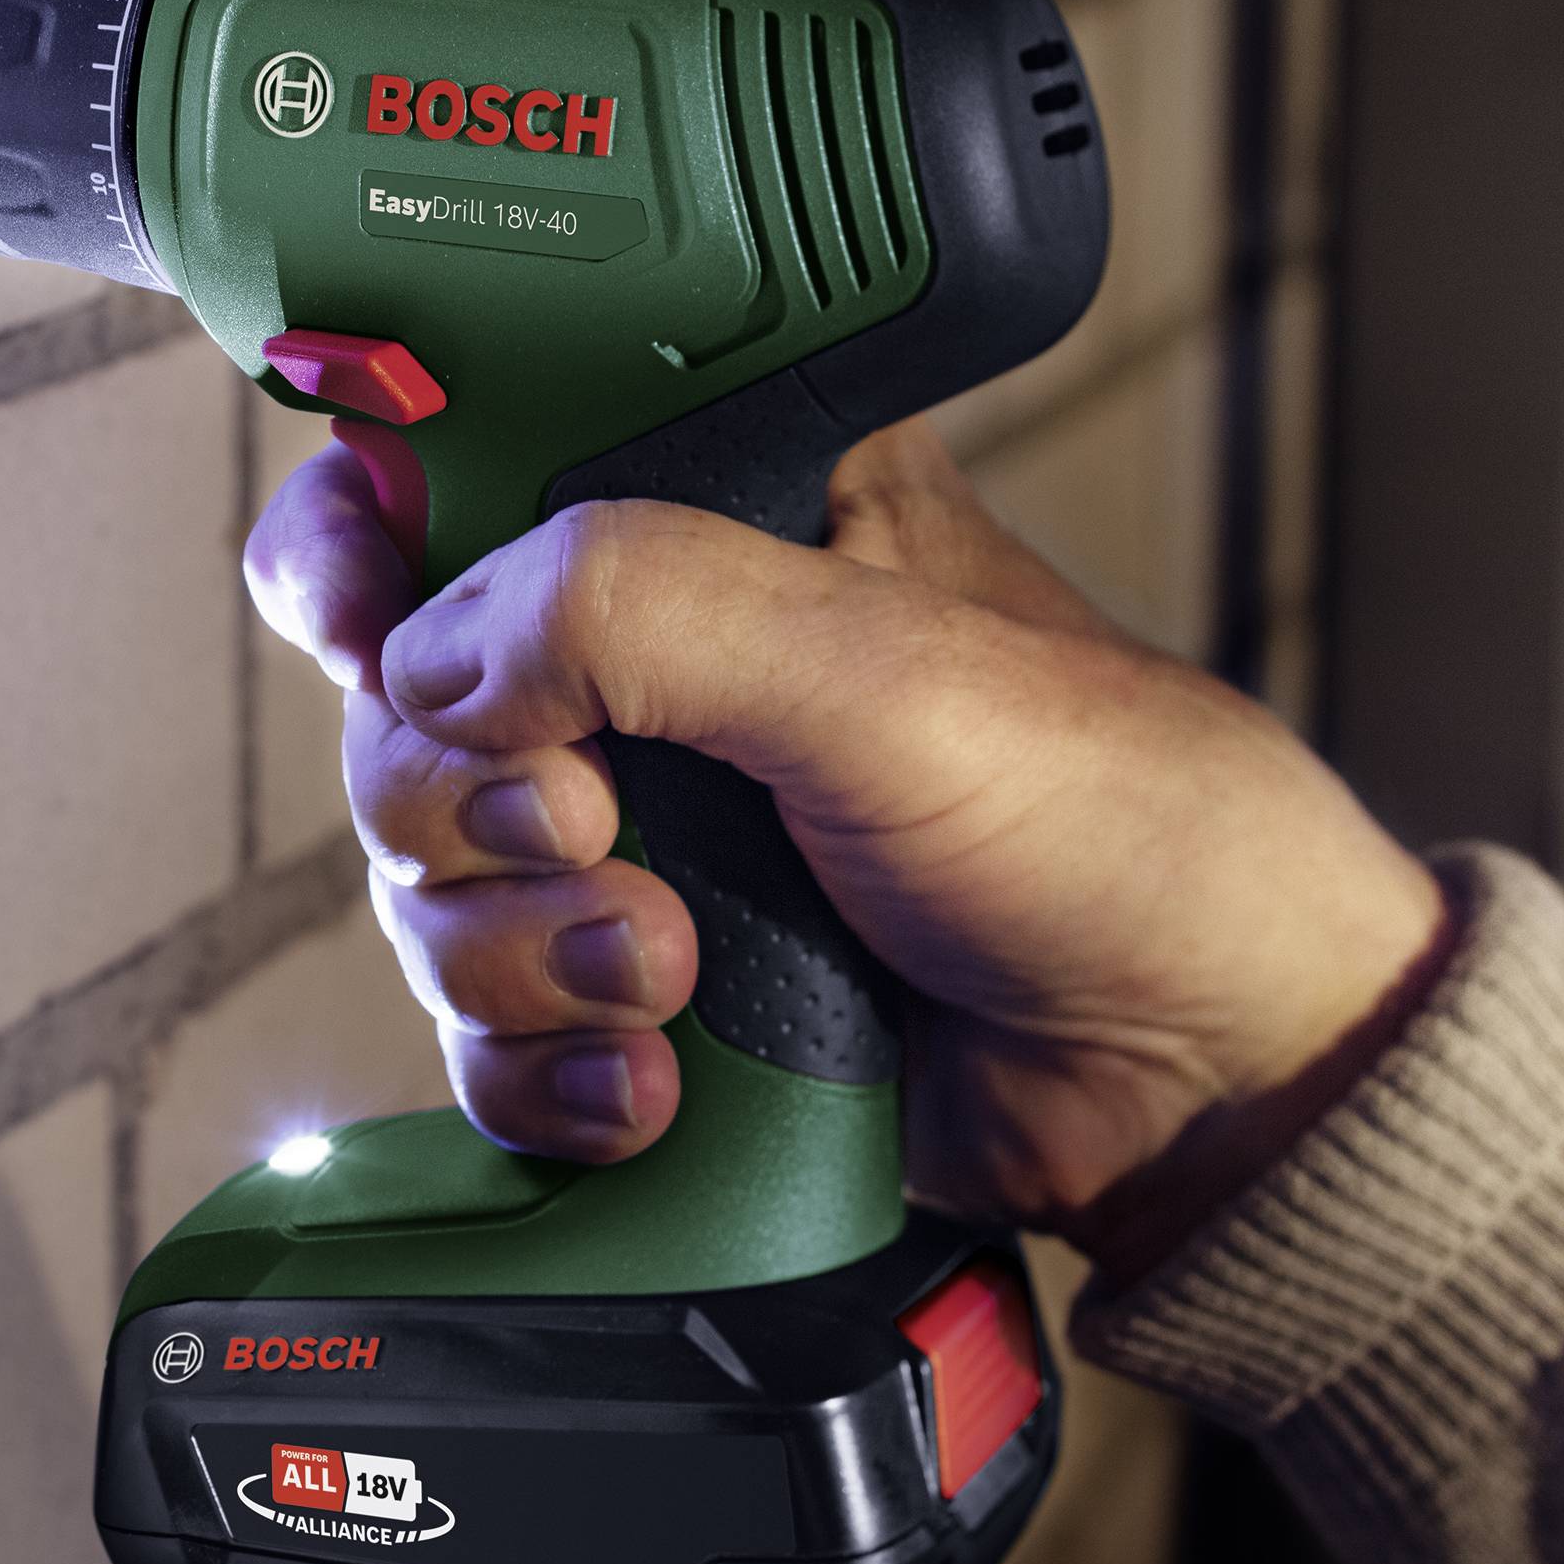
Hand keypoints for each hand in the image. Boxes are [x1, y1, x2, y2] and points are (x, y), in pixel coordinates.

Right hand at [242, 418, 1450, 1280]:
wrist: (1197, 1080)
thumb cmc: (1115, 825)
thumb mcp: (877, 663)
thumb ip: (642, 603)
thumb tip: (435, 661)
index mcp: (713, 509)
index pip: (453, 476)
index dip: (367, 551)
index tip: (371, 628)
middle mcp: (650, 664)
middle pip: (398, 713)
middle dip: (473, 806)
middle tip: (606, 835)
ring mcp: (638, 833)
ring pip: (427, 884)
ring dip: (522, 954)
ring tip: (674, 978)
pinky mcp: (638, 988)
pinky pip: (483, 1035)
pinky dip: (540, 1071)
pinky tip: (650, 1086)